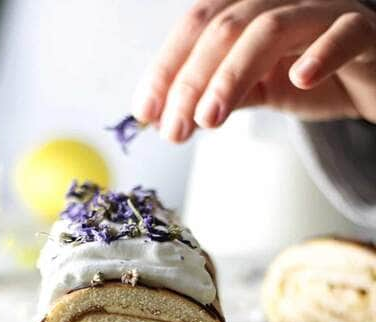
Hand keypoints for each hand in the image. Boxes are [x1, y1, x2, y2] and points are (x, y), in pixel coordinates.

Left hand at [132, 0, 375, 141]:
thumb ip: (218, 97)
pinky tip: (299, 79)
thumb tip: (165, 118)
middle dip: (191, 81)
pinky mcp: (363, 31)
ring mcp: (324, 11)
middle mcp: (283, 1)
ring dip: (233, 74)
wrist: (372, 81)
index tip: (146, 111)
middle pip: (225, 27)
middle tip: (174, 130)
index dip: (167, 67)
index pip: (197, 26)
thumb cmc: (315, 79)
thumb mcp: (257, 90)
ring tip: (210, 119)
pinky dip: (322, 53)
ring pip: (271, 28)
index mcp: (252, 10)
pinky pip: (344, 33)